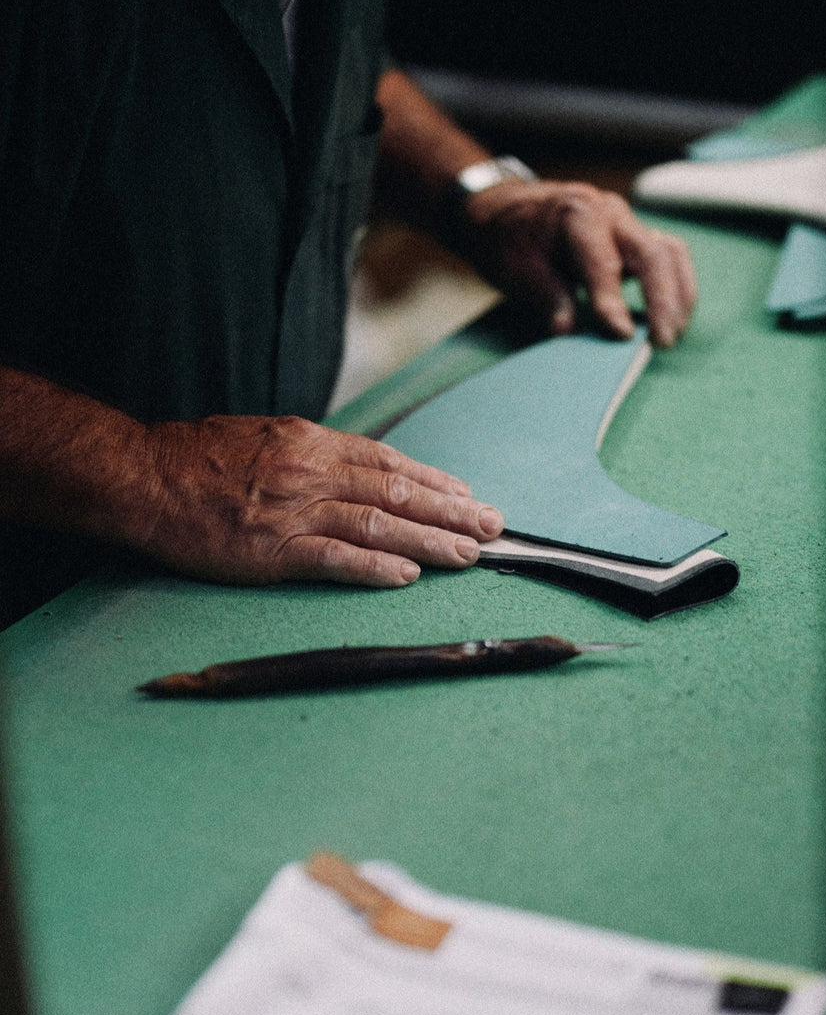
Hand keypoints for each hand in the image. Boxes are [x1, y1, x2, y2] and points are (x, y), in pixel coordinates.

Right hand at [137, 414, 503, 586]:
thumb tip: (360, 472)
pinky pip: (333, 559)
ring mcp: (292, 511)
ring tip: (468, 554)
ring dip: (429, 541)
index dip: (435, 481)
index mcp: (312, 443)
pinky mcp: (271, 550)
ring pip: (377, 524)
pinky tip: (408, 575)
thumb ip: (315, 457)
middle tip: (493, 525)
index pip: (389, 463)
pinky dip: (374, 567)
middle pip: (396, 492)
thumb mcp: (266, 439)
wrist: (143, 478)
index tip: (468, 495)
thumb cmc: (199, 459)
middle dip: (451, 511)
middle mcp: (311, 472)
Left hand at [462, 179, 696, 346]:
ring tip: (672, 335)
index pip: (603, 261)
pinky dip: (678, 288)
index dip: (613, 300)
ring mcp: (628, 224)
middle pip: (652, 254)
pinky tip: (673, 318)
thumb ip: (548, 297)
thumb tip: (569, 331)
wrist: (511, 212)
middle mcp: (611, 214)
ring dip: (679, 296)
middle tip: (663, 341)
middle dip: (663, 301)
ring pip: (671, 253)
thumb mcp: (519, 269)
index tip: (621, 335)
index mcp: (577, 215)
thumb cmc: (514, 240)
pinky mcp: (638, 237)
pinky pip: (671, 257)